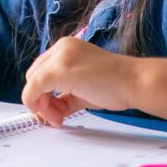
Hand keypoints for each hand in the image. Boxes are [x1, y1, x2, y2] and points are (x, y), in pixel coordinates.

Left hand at [21, 37, 138, 126]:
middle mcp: (61, 48)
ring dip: (41, 106)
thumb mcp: (83, 88)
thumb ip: (64, 97)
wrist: (134, 82)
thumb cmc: (117, 84)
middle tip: (55, 117)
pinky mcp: (58, 70)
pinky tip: (54, 117)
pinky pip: (33, 88)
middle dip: (41, 100)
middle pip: (35, 76)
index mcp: (67, 48)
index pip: (43, 70)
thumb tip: (48, 111)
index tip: (52, 111)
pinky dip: (37, 105)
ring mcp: (59, 57)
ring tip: (57, 118)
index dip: (43, 93)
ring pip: (33, 83)